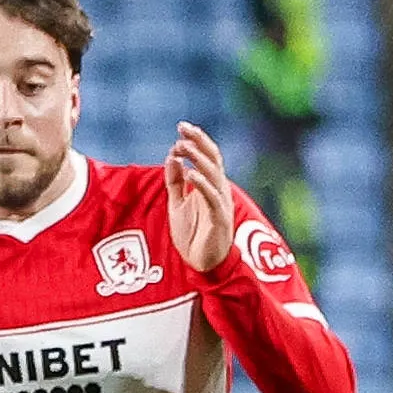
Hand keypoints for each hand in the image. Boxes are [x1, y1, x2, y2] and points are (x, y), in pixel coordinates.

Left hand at [164, 122, 236, 271]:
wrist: (202, 264)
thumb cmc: (193, 235)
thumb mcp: (177, 205)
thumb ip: (174, 183)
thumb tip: (171, 157)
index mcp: (209, 186)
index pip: (207, 156)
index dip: (196, 140)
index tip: (181, 128)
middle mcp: (218, 191)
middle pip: (212, 159)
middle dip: (198, 142)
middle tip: (183, 127)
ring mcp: (220, 204)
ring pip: (214, 175)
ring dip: (198, 160)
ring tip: (183, 147)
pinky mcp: (219, 220)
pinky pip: (212, 199)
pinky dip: (202, 185)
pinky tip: (191, 175)